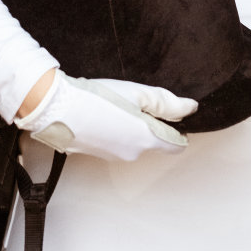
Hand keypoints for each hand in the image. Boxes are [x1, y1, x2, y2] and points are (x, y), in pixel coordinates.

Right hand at [14, 68, 197, 160]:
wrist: (59, 110)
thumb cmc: (99, 99)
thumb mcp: (139, 94)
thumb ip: (168, 103)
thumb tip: (190, 109)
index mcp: (146, 140)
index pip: (175, 145)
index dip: (179, 130)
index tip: (173, 114)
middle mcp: (132, 154)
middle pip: (153, 140)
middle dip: (151, 122)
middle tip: (137, 100)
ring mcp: (114, 156)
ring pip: (133, 141)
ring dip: (131, 125)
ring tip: (117, 103)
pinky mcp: (98, 154)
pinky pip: (116, 141)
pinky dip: (115, 129)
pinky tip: (103, 112)